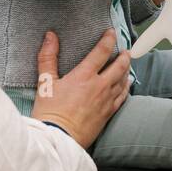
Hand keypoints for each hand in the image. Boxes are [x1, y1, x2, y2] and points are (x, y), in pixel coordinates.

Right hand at [31, 30, 129, 148]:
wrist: (58, 138)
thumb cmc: (50, 111)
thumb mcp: (45, 82)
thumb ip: (48, 57)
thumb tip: (50, 36)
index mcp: (84, 76)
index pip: (101, 51)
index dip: (108, 39)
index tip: (112, 32)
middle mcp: (100, 86)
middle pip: (119, 66)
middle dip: (124, 55)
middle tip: (125, 50)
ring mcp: (106, 100)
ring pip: (123, 81)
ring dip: (126, 70)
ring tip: (127, 64)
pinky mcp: (108, 113)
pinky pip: (122, 97)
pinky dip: (126, 87)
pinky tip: (126, 85)